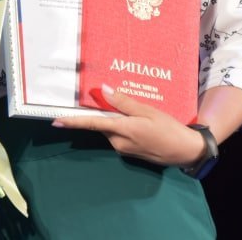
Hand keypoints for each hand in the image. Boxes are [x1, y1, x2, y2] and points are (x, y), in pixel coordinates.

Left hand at [51, 84, 204, 166]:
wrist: (185, 151)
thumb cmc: (169, 128)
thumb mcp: (148, 111)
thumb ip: (125, 102)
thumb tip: (103, 91)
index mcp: (123, 129)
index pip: (92, 123)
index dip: (73, 122)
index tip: (55, 121)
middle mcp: (118, 141)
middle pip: (102, 124)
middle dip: (101, 112)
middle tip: (106, 98)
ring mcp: (123, 148)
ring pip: (110, 129)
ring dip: (113, 118)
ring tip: (131, 109)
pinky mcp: (129, 151)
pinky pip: (119, 135)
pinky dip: (121, 126)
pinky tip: (136, 120)